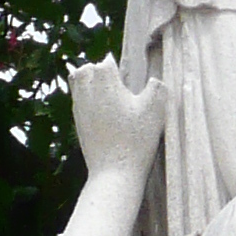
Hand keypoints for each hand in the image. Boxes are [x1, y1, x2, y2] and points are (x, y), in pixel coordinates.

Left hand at [68, 56, 166, 177]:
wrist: (114, 172)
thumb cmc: (135, 140)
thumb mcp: (155, 109)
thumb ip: (157, 88)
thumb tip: (154, 81)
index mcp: (104, 80)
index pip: (107, 63)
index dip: (118, 67)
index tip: (126, 76)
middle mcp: (87, 90)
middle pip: (86, 69)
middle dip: (98, 71)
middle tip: (114, 81)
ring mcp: (80, 108)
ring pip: (77, 84)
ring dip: (90, 83)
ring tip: (106, 93)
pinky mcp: (78, 124)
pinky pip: (78, 102)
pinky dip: (88, 100)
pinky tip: (103, 112)